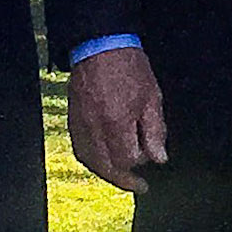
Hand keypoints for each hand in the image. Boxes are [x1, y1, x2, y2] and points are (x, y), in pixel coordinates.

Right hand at [68, 46, 166, 192]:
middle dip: (124, 180)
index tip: (151, 158)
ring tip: (122, 178)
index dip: (141, 163)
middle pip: (106, 167)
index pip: (127, 160)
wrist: (99, 46)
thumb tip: (159, 158)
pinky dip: (93, 160)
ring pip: (90, 162)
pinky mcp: (72, 120)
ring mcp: (80, 124)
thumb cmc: (127, 67)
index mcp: (116, 122)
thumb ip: (155, 131)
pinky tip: (104, 161)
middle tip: (139, 186)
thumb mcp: (151, 97)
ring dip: (107, 173)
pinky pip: (80, 150)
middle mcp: (95, 128)